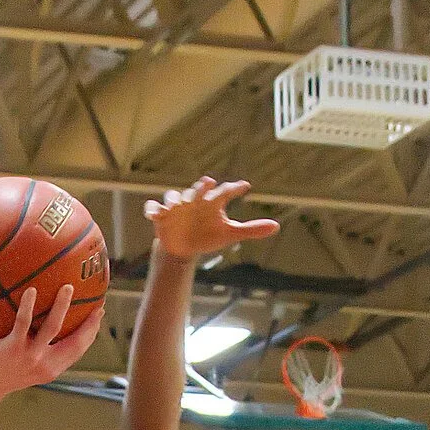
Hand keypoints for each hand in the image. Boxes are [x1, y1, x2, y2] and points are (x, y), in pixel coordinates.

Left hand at [0, 287, 102, 408]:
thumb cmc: (2, 374)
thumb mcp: (27, 367)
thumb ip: (40, 353)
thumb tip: (45, 327)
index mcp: (51, 368)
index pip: (78, 350)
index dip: (91, 332)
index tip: (99, 315)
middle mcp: (44, 364)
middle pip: (75, 342)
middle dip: (89, 323)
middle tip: (96, 302)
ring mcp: (29, 356)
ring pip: (52, 328)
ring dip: (61, 307)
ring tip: (68, 287)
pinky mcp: (12, 348)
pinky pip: (23, 323)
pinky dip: (28, 306)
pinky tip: (31, 290)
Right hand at [145, 177, 279, 260]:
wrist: (184, 246)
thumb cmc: (208, 236)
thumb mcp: (230, 234)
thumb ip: (252, 229)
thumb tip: (277, 226)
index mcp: (213, 203)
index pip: (225, 192)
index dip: (235, 188)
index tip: (245, 186)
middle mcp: (196, 200)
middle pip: (199, 189)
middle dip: (202, 186)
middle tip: (208, 183)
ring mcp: (178, 206)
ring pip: (175, 196)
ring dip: (175, 198)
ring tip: (176, 204)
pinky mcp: (162, 215)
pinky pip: (154, 208)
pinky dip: (152, 209)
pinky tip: (154, 214)